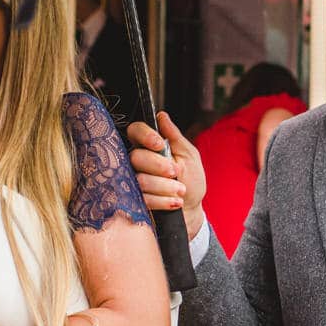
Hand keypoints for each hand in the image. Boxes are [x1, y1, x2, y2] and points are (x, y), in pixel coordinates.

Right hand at [126, 113, 205, 238]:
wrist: (191, 209)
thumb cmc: (191, 179)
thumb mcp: (189, 155)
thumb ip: (174, 137)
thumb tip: (162, 116)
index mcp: (150, 145)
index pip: (135, 131)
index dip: (145, 135)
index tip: (160, 144)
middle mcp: (138, 161)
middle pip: (135, 157)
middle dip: (158, 165)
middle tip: (175, 172)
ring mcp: (134, 181)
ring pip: (140, 180)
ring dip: (165, 186)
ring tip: (181, 190)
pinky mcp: (135, 201)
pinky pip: (142, 199)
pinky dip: (163, 200)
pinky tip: (175, 202)